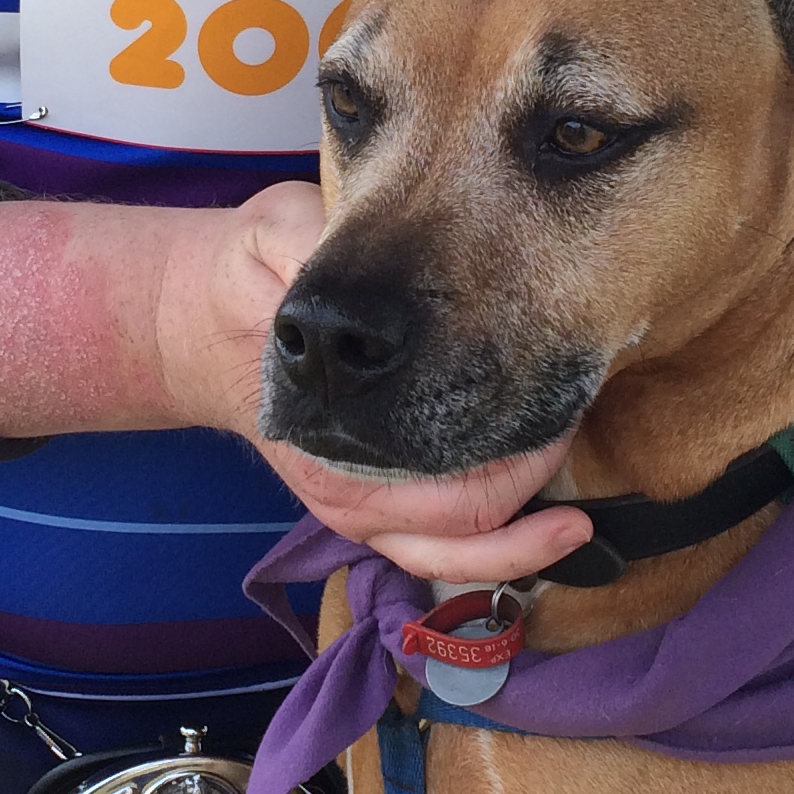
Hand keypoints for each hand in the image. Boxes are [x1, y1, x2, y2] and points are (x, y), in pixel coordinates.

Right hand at [155, 187, 592, 585]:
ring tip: (577, 527)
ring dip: (517, 549)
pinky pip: (440, 555)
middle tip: (571, 427)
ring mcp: (358, 509)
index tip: (547, 398)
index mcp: (321, 424)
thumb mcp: (279, 236)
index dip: (497, 443)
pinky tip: (551, 535)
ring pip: (448, 556)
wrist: (216, 324)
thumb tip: (351, 250)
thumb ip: (312, 245)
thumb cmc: (262, 272)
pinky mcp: (376, 517)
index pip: (424, 463)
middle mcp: (341, 483)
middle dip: (523, 487)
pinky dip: (496, 556)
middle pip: (454, 521)